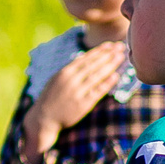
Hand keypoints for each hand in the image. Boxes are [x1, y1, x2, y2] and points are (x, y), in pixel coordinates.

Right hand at [19, 41, 127, 163]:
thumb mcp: (56, 79)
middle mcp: (70, 80)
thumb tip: (84, 58)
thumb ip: (71, 70)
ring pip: (97, 75)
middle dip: (108, 54)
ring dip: (110, 65)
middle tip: (121, 47)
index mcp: (64, 72)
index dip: (99, 51)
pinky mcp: (82, 104)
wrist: (43, 118)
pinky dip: (107, 83)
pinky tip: (116, 76)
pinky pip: (97, 91)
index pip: (85, 58)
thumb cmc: (51, 98)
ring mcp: (77, 92)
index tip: (111, 45)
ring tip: (121, 57)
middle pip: (93, 64)